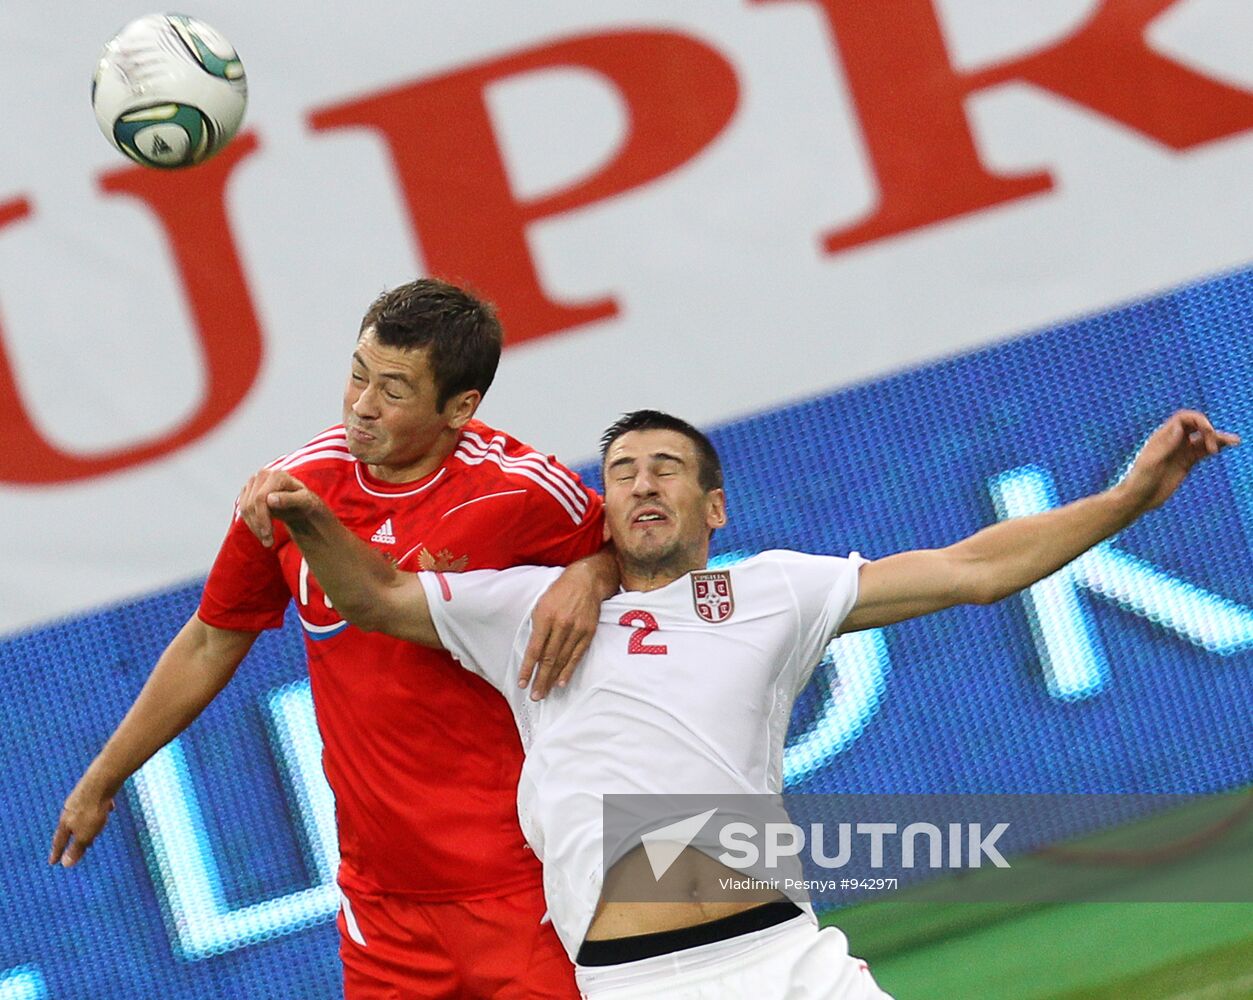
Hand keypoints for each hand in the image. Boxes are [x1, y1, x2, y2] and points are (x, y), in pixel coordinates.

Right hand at [49, 778, 115, 867]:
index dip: (57, 853)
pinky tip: (110, 807)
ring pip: (83, 814)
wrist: (102, 780)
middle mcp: (71, 809)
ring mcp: (82, 798)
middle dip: (73, 838)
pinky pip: (98, 802)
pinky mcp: (95, 790)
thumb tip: (66, 864)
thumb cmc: (93, 809)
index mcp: (66, 821)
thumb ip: (77, 848)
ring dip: (87, 824)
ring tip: (94, 830)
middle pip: (70, 827)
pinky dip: (101, 808)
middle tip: (73, 848)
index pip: (59, 842)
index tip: (52, 863)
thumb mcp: (85, 834)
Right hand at [237, 469, 322, 545]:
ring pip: (245, 508)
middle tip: (269, 543)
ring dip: (254, 528)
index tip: (268, 535)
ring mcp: (253, 482)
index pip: (260, 499)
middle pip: (250, 504)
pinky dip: (252, 523)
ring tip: (267, 540)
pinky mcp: (248, 491)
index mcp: (277, 475)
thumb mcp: (305, 502)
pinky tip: (263, 531)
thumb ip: (290, 499)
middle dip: (258, 526)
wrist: (300, 505)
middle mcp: (263, 475)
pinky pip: (243, 510)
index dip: (262, 518)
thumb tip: (270, 499)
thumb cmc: (306, 503)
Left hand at [520, 563, 603, 700]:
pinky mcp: (588, 632)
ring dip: (552, 678)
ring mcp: (576, 629)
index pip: (535, 649)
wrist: (586, 581)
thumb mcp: (541, 605)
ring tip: (544, 692)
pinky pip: (577, 655)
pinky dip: (569, 670)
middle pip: (549, 658)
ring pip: (562, 659)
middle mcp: (562, 624)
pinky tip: (562, 682)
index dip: (528, 668)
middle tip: (534, 695)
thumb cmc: (559, 592)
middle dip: (540, 679)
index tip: (522, 683)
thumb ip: (537, 627)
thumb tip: (533, 652)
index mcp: (546, 616)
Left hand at [1118, 410, 1239, 512]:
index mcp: (1162, 436)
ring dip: (1218, 438)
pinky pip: (1203, 451)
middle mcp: (1173, 441)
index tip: (1207, 432)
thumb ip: (1166, 445)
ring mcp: (1181, 451)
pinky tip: (1227, 447)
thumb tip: (1180, 428)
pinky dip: (1215, 448)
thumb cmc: (1140, 480)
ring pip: (1203, 439)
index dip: (1198, 420)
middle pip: (1196, 426)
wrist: (1138, 498)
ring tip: (1236, 441)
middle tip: (1214, 448)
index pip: (1184, 418)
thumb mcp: (1151, 463)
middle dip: (1209, 430)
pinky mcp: (1186, 463)